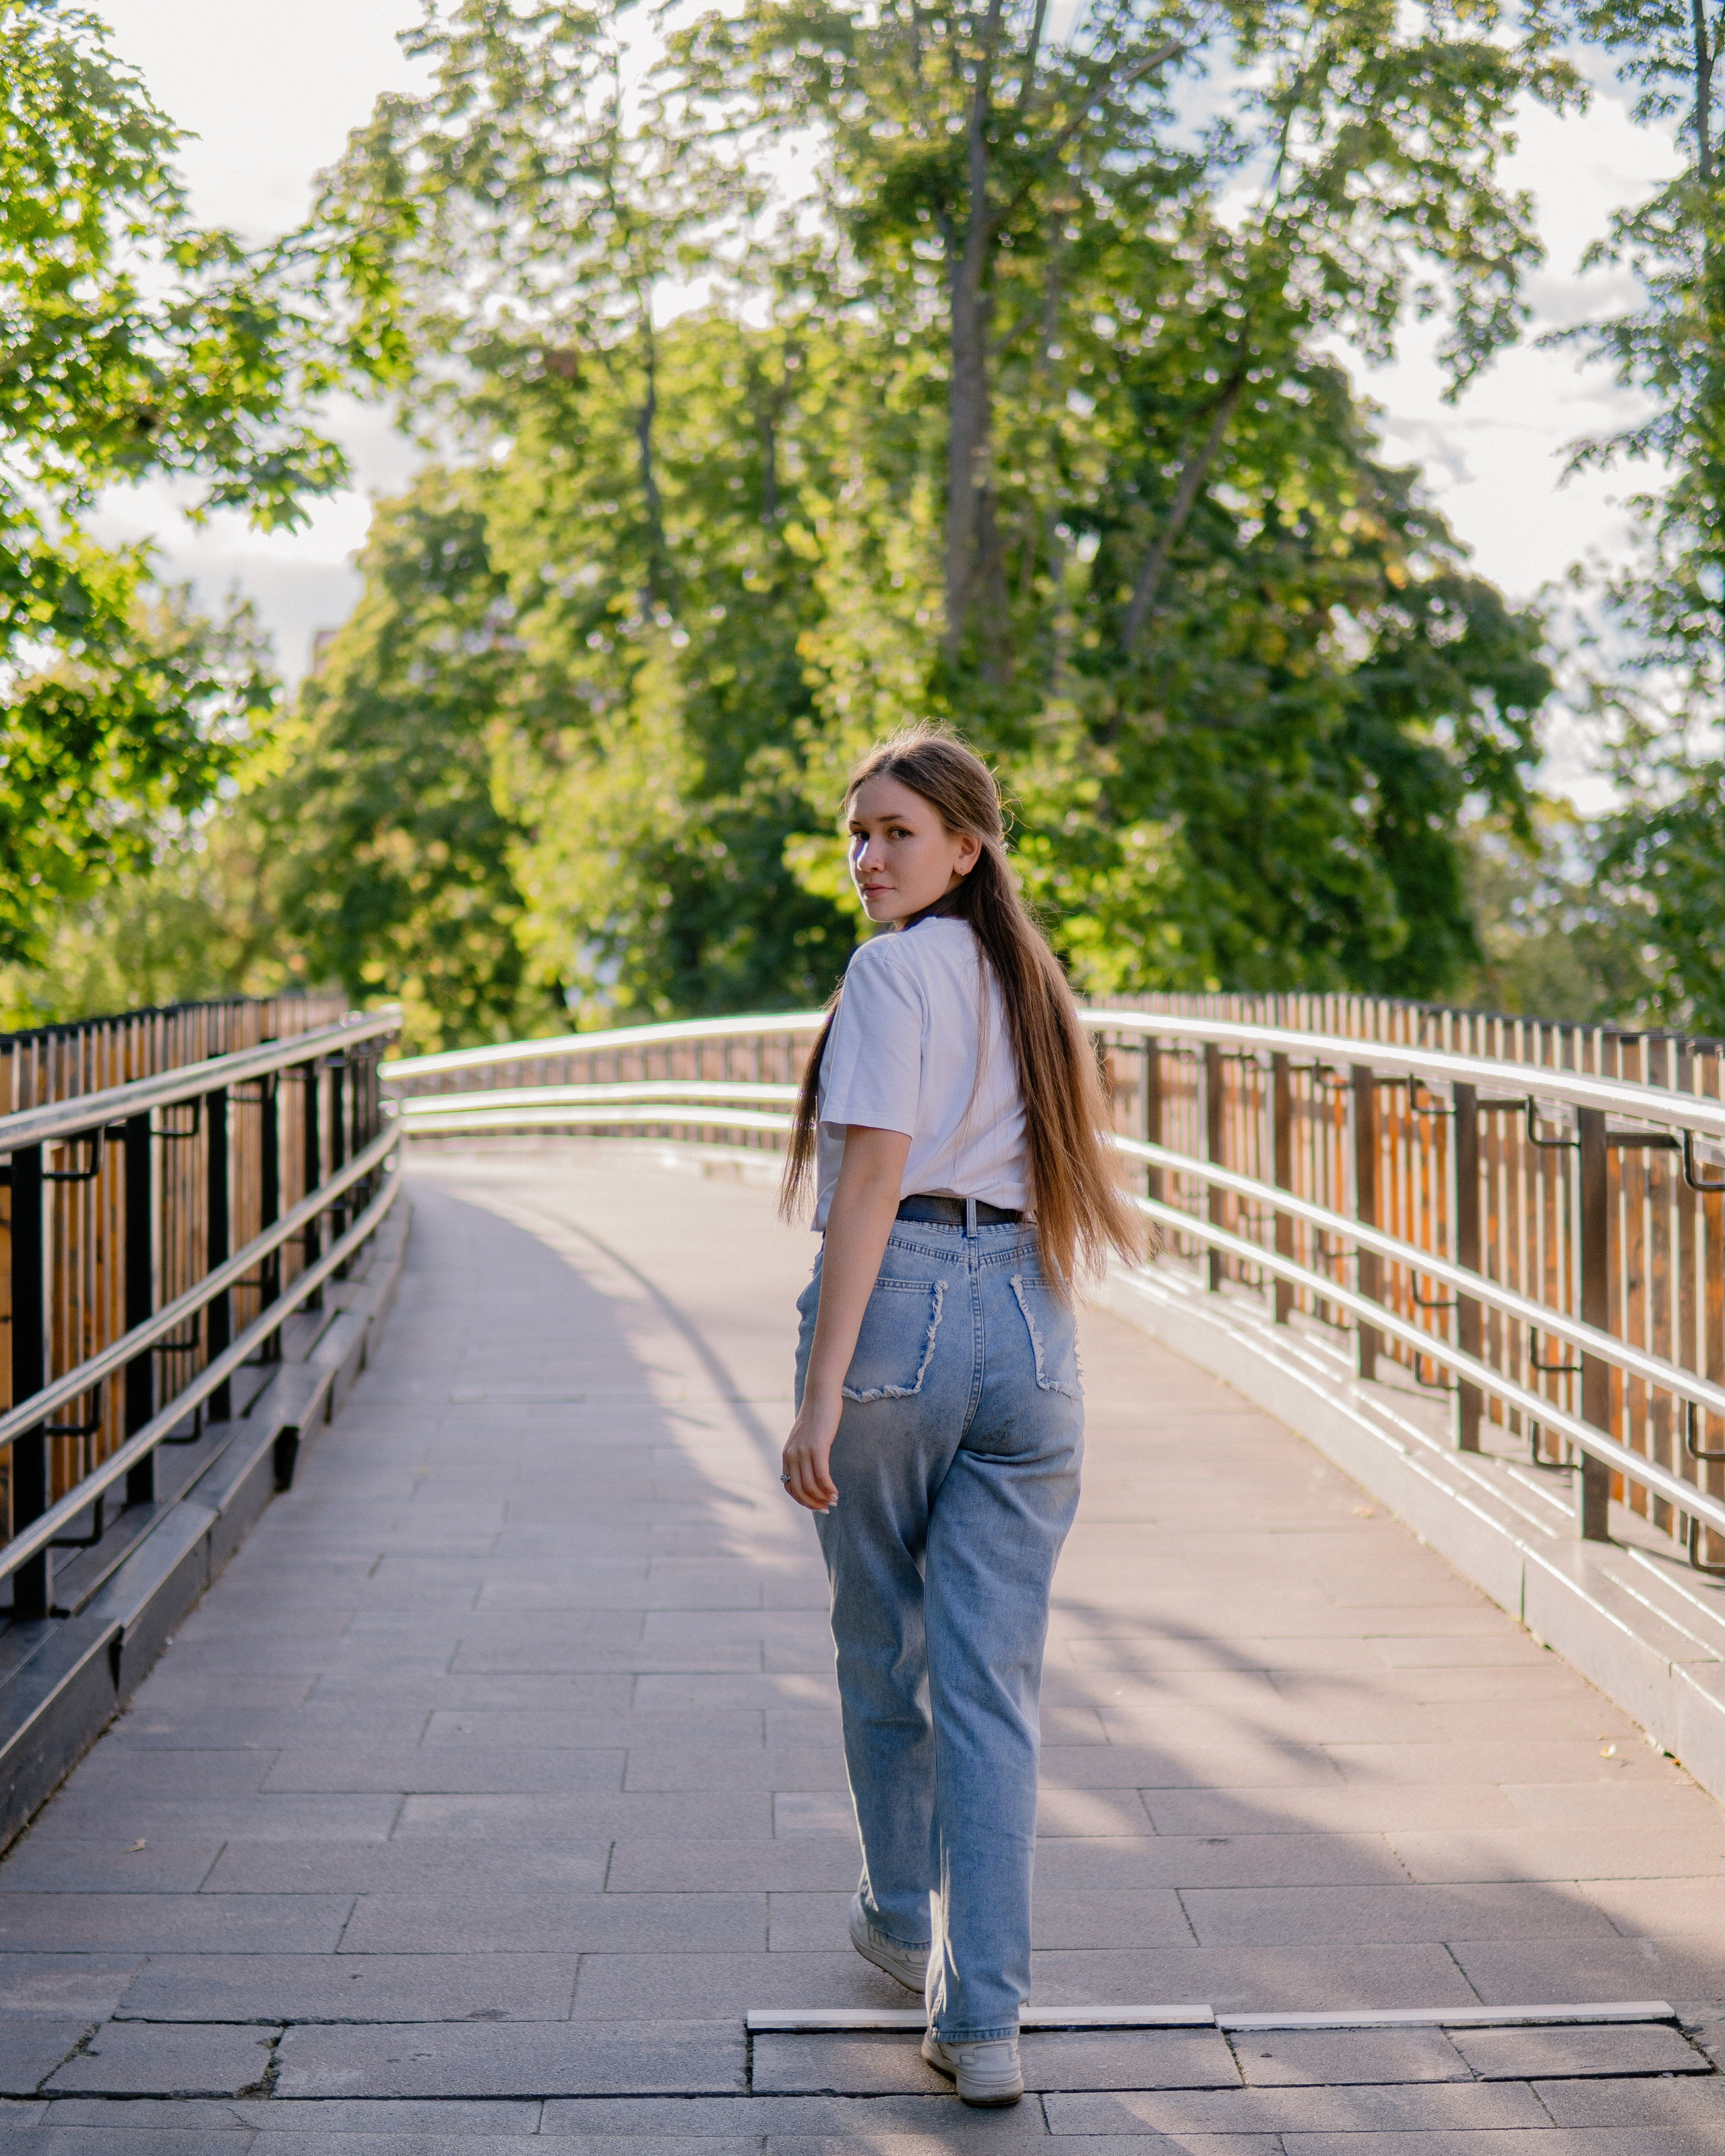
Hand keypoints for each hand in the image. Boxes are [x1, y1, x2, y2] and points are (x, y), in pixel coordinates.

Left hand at [782, 1387, 840, 1511]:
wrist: (820, 1396)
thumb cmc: (816, 1416)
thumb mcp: (804, 1438)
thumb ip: (803, 1453)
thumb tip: (810, 1471)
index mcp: (787, 1455)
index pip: (789, 1487)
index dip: (802, 1500)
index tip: (816, 1505)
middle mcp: (792, 1455)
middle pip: (799, 1490)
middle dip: (813, 1503)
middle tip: (827, 1508)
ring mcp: (803, 1452)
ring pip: (810, 1486)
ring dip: (823, 1497)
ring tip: (834, 1501)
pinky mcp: (817, 1448)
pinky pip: (822, 1476)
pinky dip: (829, 1488)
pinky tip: (836, 1492)